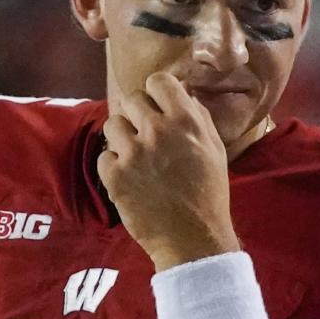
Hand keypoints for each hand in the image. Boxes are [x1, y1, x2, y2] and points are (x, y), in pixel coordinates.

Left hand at [97, 71, 239, 270]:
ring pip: (112, 124)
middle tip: (147, 134)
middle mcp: (157, 131)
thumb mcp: (215, 148)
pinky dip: (114, 164)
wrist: (193, 237)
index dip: (157, 91)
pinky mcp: (114, 176)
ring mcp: (133, 153)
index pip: (158, 81)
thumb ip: (198, 116)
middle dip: (138, 114)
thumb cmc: (209, 192)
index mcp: (186, 121)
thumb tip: (183, 92)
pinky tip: (129, 177)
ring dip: (122, 136)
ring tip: (135, 154)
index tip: (159, 105)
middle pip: (132, 99)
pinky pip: (104, 155)